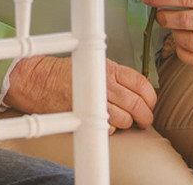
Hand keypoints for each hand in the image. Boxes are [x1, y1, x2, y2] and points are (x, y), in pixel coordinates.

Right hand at [3, 55, 156, 130]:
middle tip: (144, 120)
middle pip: (137, 104)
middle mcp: (105, 84)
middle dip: (145, 116)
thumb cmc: (66, 73)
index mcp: (109, 69)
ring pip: (125, 119)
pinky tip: (103, 123)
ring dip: (127, 124)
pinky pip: (108, 129)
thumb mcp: (95, 64)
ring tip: (122, 122)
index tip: (150, 104)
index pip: (142, 84)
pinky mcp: (85, 116)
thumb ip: (116, 76)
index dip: (151, 98)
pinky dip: (109, 129)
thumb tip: (137, 90)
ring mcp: (95, 101)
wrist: (41, 81)